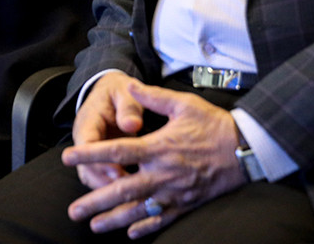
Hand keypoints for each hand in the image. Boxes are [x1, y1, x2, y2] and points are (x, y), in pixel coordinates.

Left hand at [63, 80, 245, 238]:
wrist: (246, 150)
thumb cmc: (214, 125)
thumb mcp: (183, 104)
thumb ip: (152, 97)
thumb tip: (129, 85)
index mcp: (158, 147)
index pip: (116, 151)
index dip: (89, 154)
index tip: (67, 157)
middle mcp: (162, 174)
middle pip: (121, 190)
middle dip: (95, 202)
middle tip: (73, 211)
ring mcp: (174, 193)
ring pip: (138, 211)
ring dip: (113, 220)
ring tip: (93, 226)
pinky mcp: (186, 204)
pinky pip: (162, 220)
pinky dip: (144, 228)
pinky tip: (130, 232)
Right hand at [69, 73, 147, 190]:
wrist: (112, 92)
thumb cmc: (118, 93)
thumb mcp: (124, 93)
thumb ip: (128, 108)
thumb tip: (132, 125)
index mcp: (88, 121)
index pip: (86, 144)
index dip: (98, 160)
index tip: (117, 171)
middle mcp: (85, 139)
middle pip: (85, 166)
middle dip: (103, 180)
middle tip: (124, 190)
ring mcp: (90, 152)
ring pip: (91, 176)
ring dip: (106, 188)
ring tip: (127, 199)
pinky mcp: (98, 159)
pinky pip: (100, 178)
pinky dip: (112, 187)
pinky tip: (130, 195)